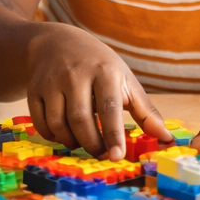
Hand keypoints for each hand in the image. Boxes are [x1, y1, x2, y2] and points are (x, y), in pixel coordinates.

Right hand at [27, 25, 172, 160]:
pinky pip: (41, 123)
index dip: (113, 134)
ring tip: (83, 143)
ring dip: (72, 141)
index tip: (117, 156)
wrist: (57, 42)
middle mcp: (76, 74)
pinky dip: (53, 136)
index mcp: (104, 71)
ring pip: (59, 123)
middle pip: (81, 119)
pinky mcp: (34, 89)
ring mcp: (51, 81)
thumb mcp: (125, 81)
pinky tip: (64, 134)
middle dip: (92, 143)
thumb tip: (166, 138)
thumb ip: (145, 111)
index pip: (109, 107)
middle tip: (100, 153)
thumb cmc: (99, 66)